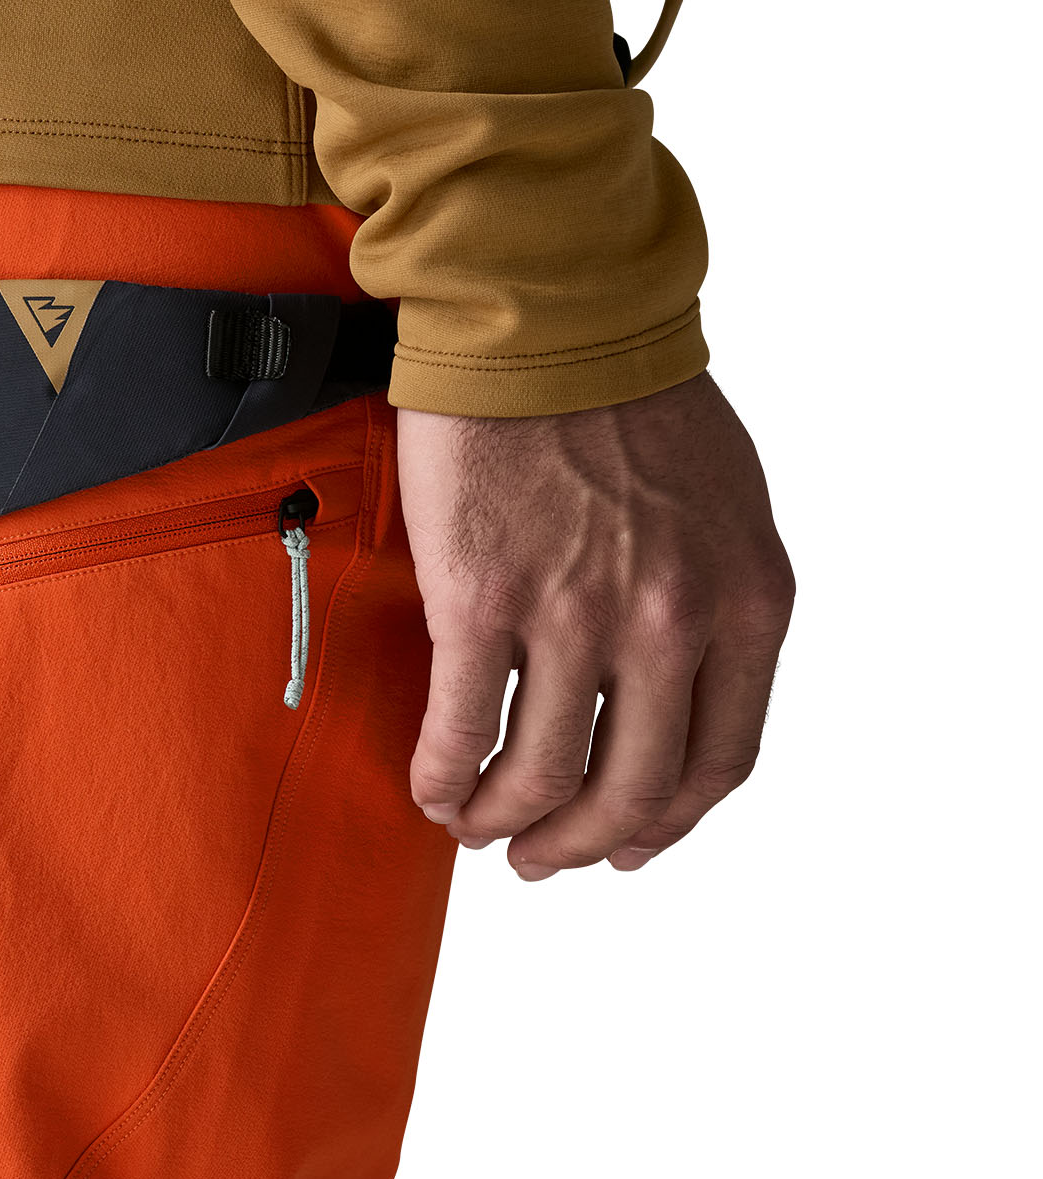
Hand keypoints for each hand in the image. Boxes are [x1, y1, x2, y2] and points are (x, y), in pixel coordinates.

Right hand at [398, 372, 793, 878]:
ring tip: (477, 827)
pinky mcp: (482, 599)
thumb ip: (716, 604)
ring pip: (544, 776)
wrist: (548, 318)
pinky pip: (463, 728)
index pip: (720, 762)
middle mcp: (671, 622)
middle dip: (582, 845)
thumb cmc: (631, 400)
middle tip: (542, 859)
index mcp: (745, 603)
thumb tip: (672, 690)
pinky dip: (444, 778)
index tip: (628, 846)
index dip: (667, 826)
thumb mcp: (728, 508)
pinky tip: (432, 788)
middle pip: (632, 792)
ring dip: (504, 823)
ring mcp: (576, 614)